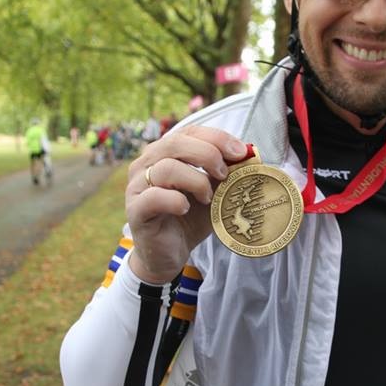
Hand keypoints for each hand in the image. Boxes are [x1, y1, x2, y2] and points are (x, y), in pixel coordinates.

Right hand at [126, 126, 247, 282]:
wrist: (168, 254)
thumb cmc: (189, 218)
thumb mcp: (212, 191)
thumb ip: (225, 172)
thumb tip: (250, 153)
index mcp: (165, 152)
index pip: (189, 131)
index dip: (216, 138)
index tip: (240, 152)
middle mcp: (146, 163)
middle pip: (175, 143)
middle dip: (208, 155)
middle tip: (224, 175)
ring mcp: (137, 186)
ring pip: (166, 168)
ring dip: (195, 181)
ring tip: (208, 198)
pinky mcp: (135, 209)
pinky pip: (154, 196)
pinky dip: (175, 200)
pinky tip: (185, 209)